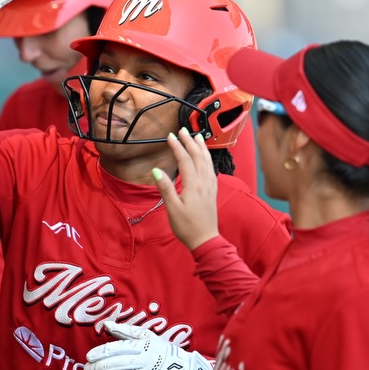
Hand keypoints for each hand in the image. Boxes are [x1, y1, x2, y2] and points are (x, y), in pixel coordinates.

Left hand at [85, 321, 212, 369]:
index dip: (100, 353)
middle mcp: (144, 360)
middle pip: (116, 365)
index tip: (88, 356)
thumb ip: (125, 331)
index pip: (118, 348)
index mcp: (143, 345)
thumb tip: (106, 325)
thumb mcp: (147, 336)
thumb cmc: (162, 351)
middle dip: (97, 368)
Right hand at [151, 128, 219, 250]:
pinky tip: (206, 158)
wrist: (206, 240)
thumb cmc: (186, 226)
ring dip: (201, 148)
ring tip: (197, 137)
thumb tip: (155, 170)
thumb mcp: (172, 209)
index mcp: (193, 185)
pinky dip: (208, 159)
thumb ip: (165, 188)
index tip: (170, 136)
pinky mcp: (213, 191)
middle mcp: (204, 182)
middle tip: (183, 130)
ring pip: (207, 162)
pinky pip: (211, 170)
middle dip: (190, 142)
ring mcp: (210, 186)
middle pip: (198, 157)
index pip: (185, 160)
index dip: (177, 146)